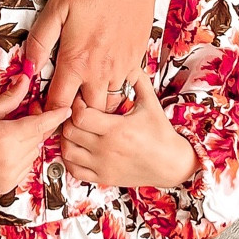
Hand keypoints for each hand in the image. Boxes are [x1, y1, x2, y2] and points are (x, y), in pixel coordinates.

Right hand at [0, 70, 68, 196]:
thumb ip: (9, 99)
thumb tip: (25, 80)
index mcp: (4, 137)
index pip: (40, 125)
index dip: (54, 116)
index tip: (65, 110)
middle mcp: (11, 158)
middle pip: (39, 138)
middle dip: (37, 125)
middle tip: (25, 114)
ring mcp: (11, 175)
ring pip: (34, 152)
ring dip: (28, 142)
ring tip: (9, 135)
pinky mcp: (9, 185)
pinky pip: (26, 167)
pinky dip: (21, 157)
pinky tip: (5, 151)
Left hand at [25, 0, 161, 112]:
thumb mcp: (55, 9)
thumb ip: (39, 41)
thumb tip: (28, 68)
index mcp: (76, 62)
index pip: (59, 106)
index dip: (48, 114)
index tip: (42, 110)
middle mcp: (100, 72)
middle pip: (86, 115)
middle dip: (73, 115)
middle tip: (63, 103)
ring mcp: (121, 69)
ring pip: (108, 106)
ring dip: (95, 106)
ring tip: (83, 94)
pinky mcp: (136, 61)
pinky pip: (125, 89)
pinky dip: (113, 91)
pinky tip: (104, 78)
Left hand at [59, 69, 196, 189]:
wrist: (171, 164)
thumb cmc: (161, 133)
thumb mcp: (151, 104)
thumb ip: (138, 80)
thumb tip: (129, 61)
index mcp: (117, 129)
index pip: (80, 116)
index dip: (76, 105)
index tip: (82, 100)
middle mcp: (107, 149)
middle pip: (70, 131)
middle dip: (69, 119)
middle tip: (76, 112)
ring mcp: (103, 165)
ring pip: (67, 151)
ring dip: (67, 138)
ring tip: (76, 129)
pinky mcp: (103, 178)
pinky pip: (74, 170)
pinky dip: (70, 158)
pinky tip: (78, 147)